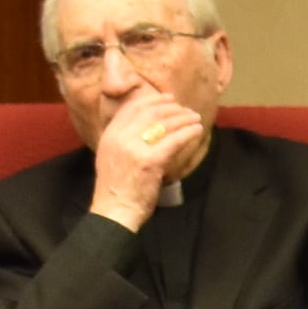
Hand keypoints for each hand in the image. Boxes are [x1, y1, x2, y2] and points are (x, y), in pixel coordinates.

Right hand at [90, 89, 210, 223]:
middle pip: (150, 112)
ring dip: (184, 119)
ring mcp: (134, 148)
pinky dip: (188, 133)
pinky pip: (174, 140)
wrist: (114, 210)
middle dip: (172, 108)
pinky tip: (198, 131)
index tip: (168, 98)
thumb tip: (149, 126)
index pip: (132, 108)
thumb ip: (124, 139)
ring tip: (195, 118)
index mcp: (110, 135)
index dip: (153, 99)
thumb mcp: (112, 156)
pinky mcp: (150, 161)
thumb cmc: (117, 188)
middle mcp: (120, 137)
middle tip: (186, 109)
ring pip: (164, 124)